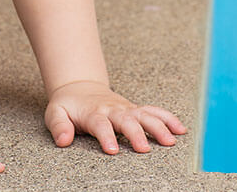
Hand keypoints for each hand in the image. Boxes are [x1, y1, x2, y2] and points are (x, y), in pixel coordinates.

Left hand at [45, 80, 187, 153]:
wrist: (78, 86)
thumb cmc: (68, 105)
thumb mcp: (55, 113)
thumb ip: (58, 126)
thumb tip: (62, 140)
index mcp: (92, 112)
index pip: (100, 124)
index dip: (106, 136)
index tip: (112, 149)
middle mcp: (112, 110)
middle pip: (125, 120)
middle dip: (135, 133)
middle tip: (143, 149)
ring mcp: (125, 109)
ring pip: (143, 115)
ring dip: (157, 126)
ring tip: (170, 140)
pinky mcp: (134, 110)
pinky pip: (153, 111)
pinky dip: (167, 118)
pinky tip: (180, 129)